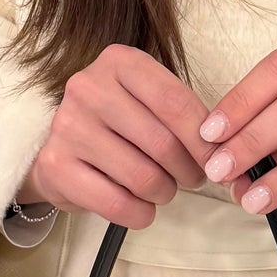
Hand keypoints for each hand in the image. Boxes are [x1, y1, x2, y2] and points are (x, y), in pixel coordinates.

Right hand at [21, 44, 212, 229]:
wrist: (60, 144)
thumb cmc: (117, 121)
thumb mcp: (147, 99)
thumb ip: (182, 115)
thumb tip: (220, 151)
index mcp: (118, 62)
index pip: (174, 102)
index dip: (204, 138)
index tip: (218, 157)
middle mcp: (88, 88)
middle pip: (162, 142)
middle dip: (189, 170)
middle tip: (192, 178)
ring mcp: (68, 127)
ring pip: (143, 177)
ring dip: (165, 192)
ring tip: (164, 188)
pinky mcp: (56, 167)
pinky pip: (117, 203)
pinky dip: (140, 213)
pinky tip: (142, 206)